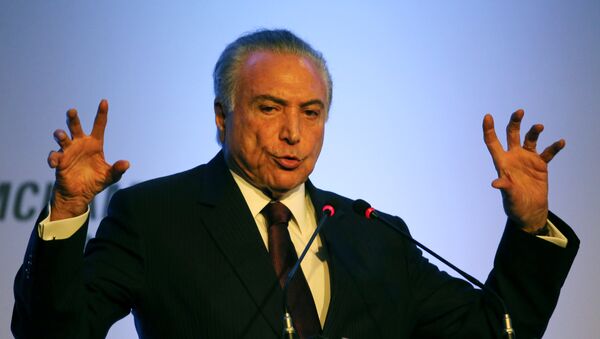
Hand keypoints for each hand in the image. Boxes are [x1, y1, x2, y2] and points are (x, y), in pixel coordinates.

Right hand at [48, 99, 128, 220]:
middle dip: (73, 118)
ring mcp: (68, 151)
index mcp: (94, 144)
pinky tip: (55, 164)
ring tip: (61, 135)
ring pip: (62, 137)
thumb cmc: (95, 181)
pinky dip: (53, 158)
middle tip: (72, 111)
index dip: (101, 113)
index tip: (104, 101)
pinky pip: (54, 156)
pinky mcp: (59, 161)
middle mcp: (80, 144)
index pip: (99, 125)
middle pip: (76, 126)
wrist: (80, 194)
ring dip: (60, 135)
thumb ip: (117, 170)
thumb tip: (126, 163)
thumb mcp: (110, 177)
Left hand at [483, 109, 564, 232]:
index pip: (492, 142)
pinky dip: (554, 147)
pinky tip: (561, 142)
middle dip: (515, 122)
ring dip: (534, 131)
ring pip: (530, 139)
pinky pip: (548, 153)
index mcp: (501, 162)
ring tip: (540, 127)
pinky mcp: (541, 164)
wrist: (530, 210)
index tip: (487, 116)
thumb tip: (495, 183)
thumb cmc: (514, 204)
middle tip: (519, 111)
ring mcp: (527, 159)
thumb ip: (504, 187)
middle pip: (512, 134)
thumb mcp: (508, 196)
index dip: (489, 129)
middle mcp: (513, 157)